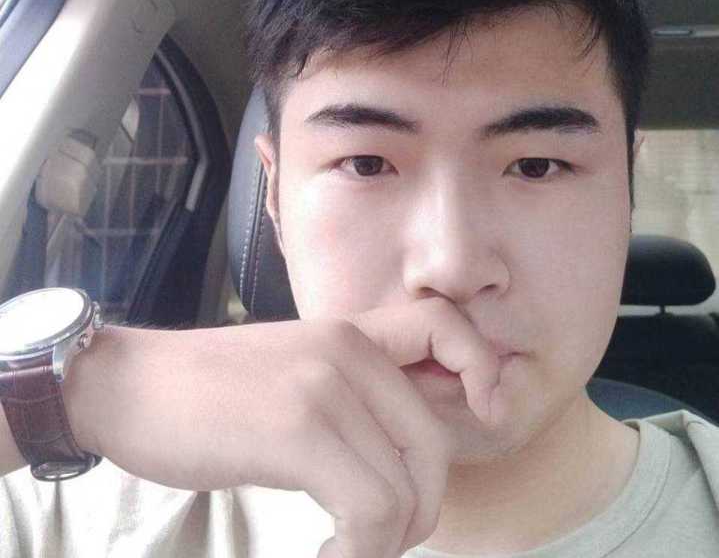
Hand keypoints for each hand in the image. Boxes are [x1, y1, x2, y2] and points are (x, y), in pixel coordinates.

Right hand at [65, 296, 500, 557]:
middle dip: (421, 510)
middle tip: (380, 537)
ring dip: (385, 541)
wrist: (128, 385)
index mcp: (350, 332)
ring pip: (404, 489)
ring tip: (346, 548)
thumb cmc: (210, 391)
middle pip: (432, 443)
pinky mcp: (296, 429)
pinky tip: (326, 552)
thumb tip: (403, 450)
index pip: (445, 327)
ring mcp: (323, 385)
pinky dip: (359, 551)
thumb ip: (352, 393)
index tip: (484, 417)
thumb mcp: (296, 372)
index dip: (482, 369)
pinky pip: (369, 509)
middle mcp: (346, 349)